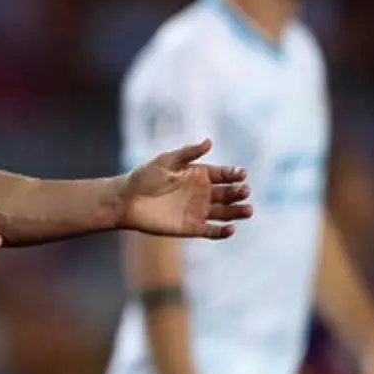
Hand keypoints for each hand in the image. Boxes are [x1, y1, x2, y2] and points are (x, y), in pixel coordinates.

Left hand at [120, 139, 251, 239]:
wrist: (126, 200)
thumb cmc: (143, 177)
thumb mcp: (165, 161)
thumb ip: (187, 153)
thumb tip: (209, 142)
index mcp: (198, 175)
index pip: (222, 174)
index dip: (233, 174)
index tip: (242, 174)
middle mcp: (202, 193)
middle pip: (227, 194)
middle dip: (238, 192)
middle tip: (245, 191)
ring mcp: (198, 211)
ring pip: (224, 212)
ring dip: (237, 212)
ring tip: (248, 210)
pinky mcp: (192, 227)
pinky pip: (211, 231)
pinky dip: (222, 232)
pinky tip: (231, 228)